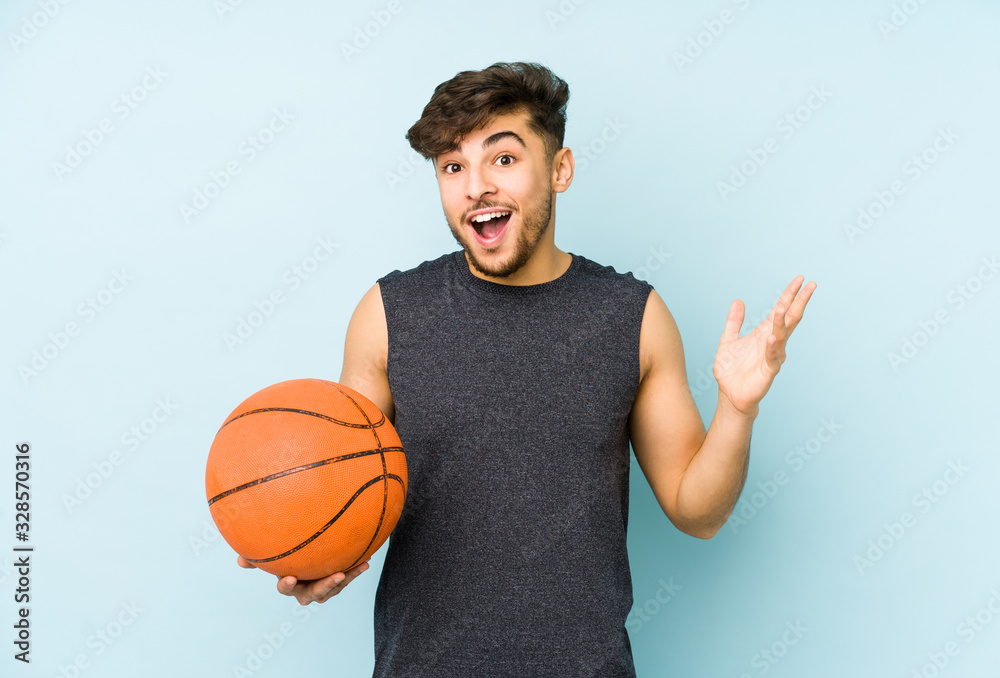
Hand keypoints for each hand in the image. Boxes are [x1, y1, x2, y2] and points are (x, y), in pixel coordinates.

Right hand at [237, 555, 370, 604]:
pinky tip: (367, 559)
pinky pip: (348, 577)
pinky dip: (356, 569)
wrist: (311, 556)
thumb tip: (239, 560)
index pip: (285, 588)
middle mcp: (307, 590)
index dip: (287, 585)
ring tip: (357, 568)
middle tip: (336, 576)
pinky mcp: (338, 583)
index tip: (289, 576)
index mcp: (290, 584)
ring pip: (334, 588)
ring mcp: (323, 588)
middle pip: (315, 594)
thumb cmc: (287, 556)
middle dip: (325, 586)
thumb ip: (257, 558)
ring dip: (346, 579)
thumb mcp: (274, 555)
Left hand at [713, 275, 816, 415]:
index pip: (781, 310)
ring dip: (781, 321)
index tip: (799, 279)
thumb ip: (734, 322)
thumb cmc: (731, 370)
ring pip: (782, 335)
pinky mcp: (768, 371)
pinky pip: (772, 357)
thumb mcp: (728, 340)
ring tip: (781, 307)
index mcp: (764, 333)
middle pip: (789, 319)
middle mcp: (773, 342)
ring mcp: (773, 356)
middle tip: (810, 285)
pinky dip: (772, 347)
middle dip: (799, 301)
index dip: (789, 295)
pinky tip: (772, 338)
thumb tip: (738, 301)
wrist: (730, 394)